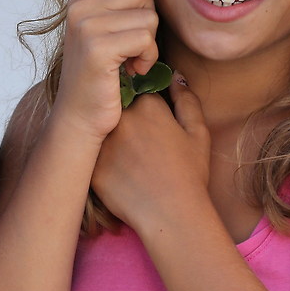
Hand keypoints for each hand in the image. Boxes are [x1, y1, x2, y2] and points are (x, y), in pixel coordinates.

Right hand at [54, 0, 158, 143]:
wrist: (79, 118)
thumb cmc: (99, 76)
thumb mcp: (102, 31)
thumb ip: (116, 3)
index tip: (135, 2)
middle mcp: (80, 6)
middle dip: (148, 17)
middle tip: (134, 43)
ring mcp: (87, 26)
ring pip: (149, 15)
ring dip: (150, 43)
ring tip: (132, 59)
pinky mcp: (98, 48)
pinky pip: (145, 38)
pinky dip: (147, 57)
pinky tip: (133, 70)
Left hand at [91, 73, 210, 229]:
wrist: (171, 214)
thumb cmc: (189, 174)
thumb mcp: (198, 133)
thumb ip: (187, 100)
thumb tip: (175, 77)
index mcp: (147, 105)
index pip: (140, 92)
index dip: (148, 108)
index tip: (155, 125)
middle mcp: (120, 118)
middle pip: (117, 109)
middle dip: (126, 120)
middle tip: (141, 145)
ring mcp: (103, 141)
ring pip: (103, 130)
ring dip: (111, 138)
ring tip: (129, 160)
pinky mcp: (91, 165)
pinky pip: (93, 154)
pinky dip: (103, 160)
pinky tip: (119, 174)